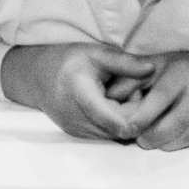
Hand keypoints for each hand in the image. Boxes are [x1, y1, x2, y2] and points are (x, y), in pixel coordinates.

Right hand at [0, 43, 155, 141]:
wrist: (37, 77)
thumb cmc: (68, 61)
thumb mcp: (96, 53)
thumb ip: (125, 62)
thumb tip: (152, 69)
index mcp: (80, 93)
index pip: (113, 119)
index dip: (135, 117)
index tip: (143, 101)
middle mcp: (77, 118)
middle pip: (120, 129)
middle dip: (135, 114)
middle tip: (135, 91)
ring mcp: (77, 130)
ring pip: (115, 136)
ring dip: (126, 120)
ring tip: (123, 98)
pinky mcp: (79, 136)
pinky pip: (106, 136)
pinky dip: (116, 124)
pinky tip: (113, 106)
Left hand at [115, 52, 188, 149]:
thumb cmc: (181, 71)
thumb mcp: (155, 65)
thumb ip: (130, 80)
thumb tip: (108, 97)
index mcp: (181, 73)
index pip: (161, 96)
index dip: (144, 115)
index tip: (130, 127)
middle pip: (176, 122)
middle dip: (153, 136)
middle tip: (139, 139)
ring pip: (186, 136)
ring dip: (165, 143)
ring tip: (151, 140)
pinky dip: (179, 145)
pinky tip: (169, 139)